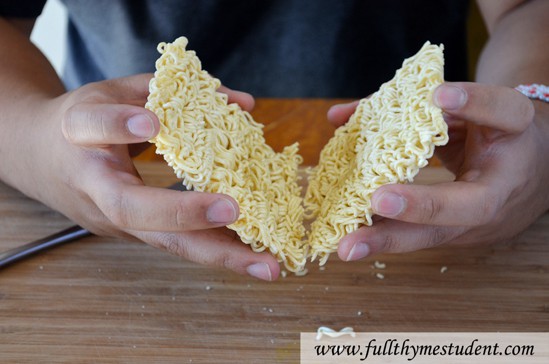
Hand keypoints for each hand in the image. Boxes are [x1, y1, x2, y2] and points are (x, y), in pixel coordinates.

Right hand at [19, 74, 278, 279]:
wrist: (36, 157)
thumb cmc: (82, 120)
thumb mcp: (114, 90)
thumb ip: (171, 89)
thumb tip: (244, 101)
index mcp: (78, 133)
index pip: (91, 127)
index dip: (117, 125)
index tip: (150, 122)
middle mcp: (92, 185)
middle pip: (131, 208)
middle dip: (184, 214)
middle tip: (234, 212)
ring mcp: (110, 219)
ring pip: (161, 241)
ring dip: (217, 256)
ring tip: (265, 267)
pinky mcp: (129, 234)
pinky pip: (174, 242)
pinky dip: (215, 251)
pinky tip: (253, 259)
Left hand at [328, 82, 548, 260]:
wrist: (534, 170)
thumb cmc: (491, 131)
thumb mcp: (467, 108)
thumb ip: (412, 106)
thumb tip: (338, 116)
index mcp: (514, 134)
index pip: (504, 113)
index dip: (475, 103)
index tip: (437, 95)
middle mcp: (504, 182)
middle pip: (472, 204)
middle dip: (423, 205)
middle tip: (378, 200)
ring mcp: (486, 217)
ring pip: (440, 235)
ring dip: (390, 240)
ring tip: (349, 247)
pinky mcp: (463, 234)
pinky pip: (422, 238)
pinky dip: (386, 239)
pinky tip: (352, 242)